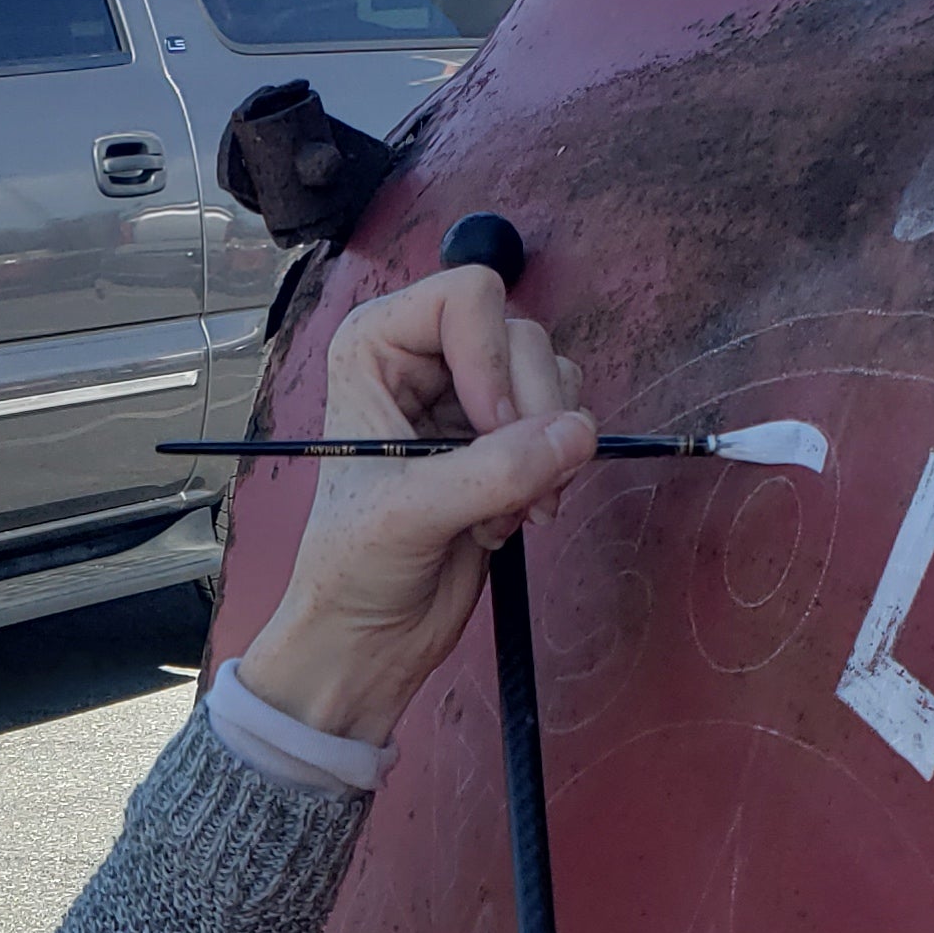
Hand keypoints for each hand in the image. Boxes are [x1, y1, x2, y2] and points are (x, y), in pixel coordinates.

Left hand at [232, 263, 595, 745]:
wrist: (367, 637)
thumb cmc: (353, 570)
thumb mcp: (410, 514)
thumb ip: (494, 470)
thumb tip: (580, 434)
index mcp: (377, 346)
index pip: (469, 295)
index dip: (491, 361)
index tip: (487, 430)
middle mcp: (427, 358)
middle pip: (524, 336)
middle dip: (529, 416)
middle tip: (503, 488)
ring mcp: (470, 399)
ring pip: (554, 379)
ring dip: (543, 452)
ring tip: (497, 512)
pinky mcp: (507, 442)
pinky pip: (566, 425)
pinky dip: (552, 475)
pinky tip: (506, 521)